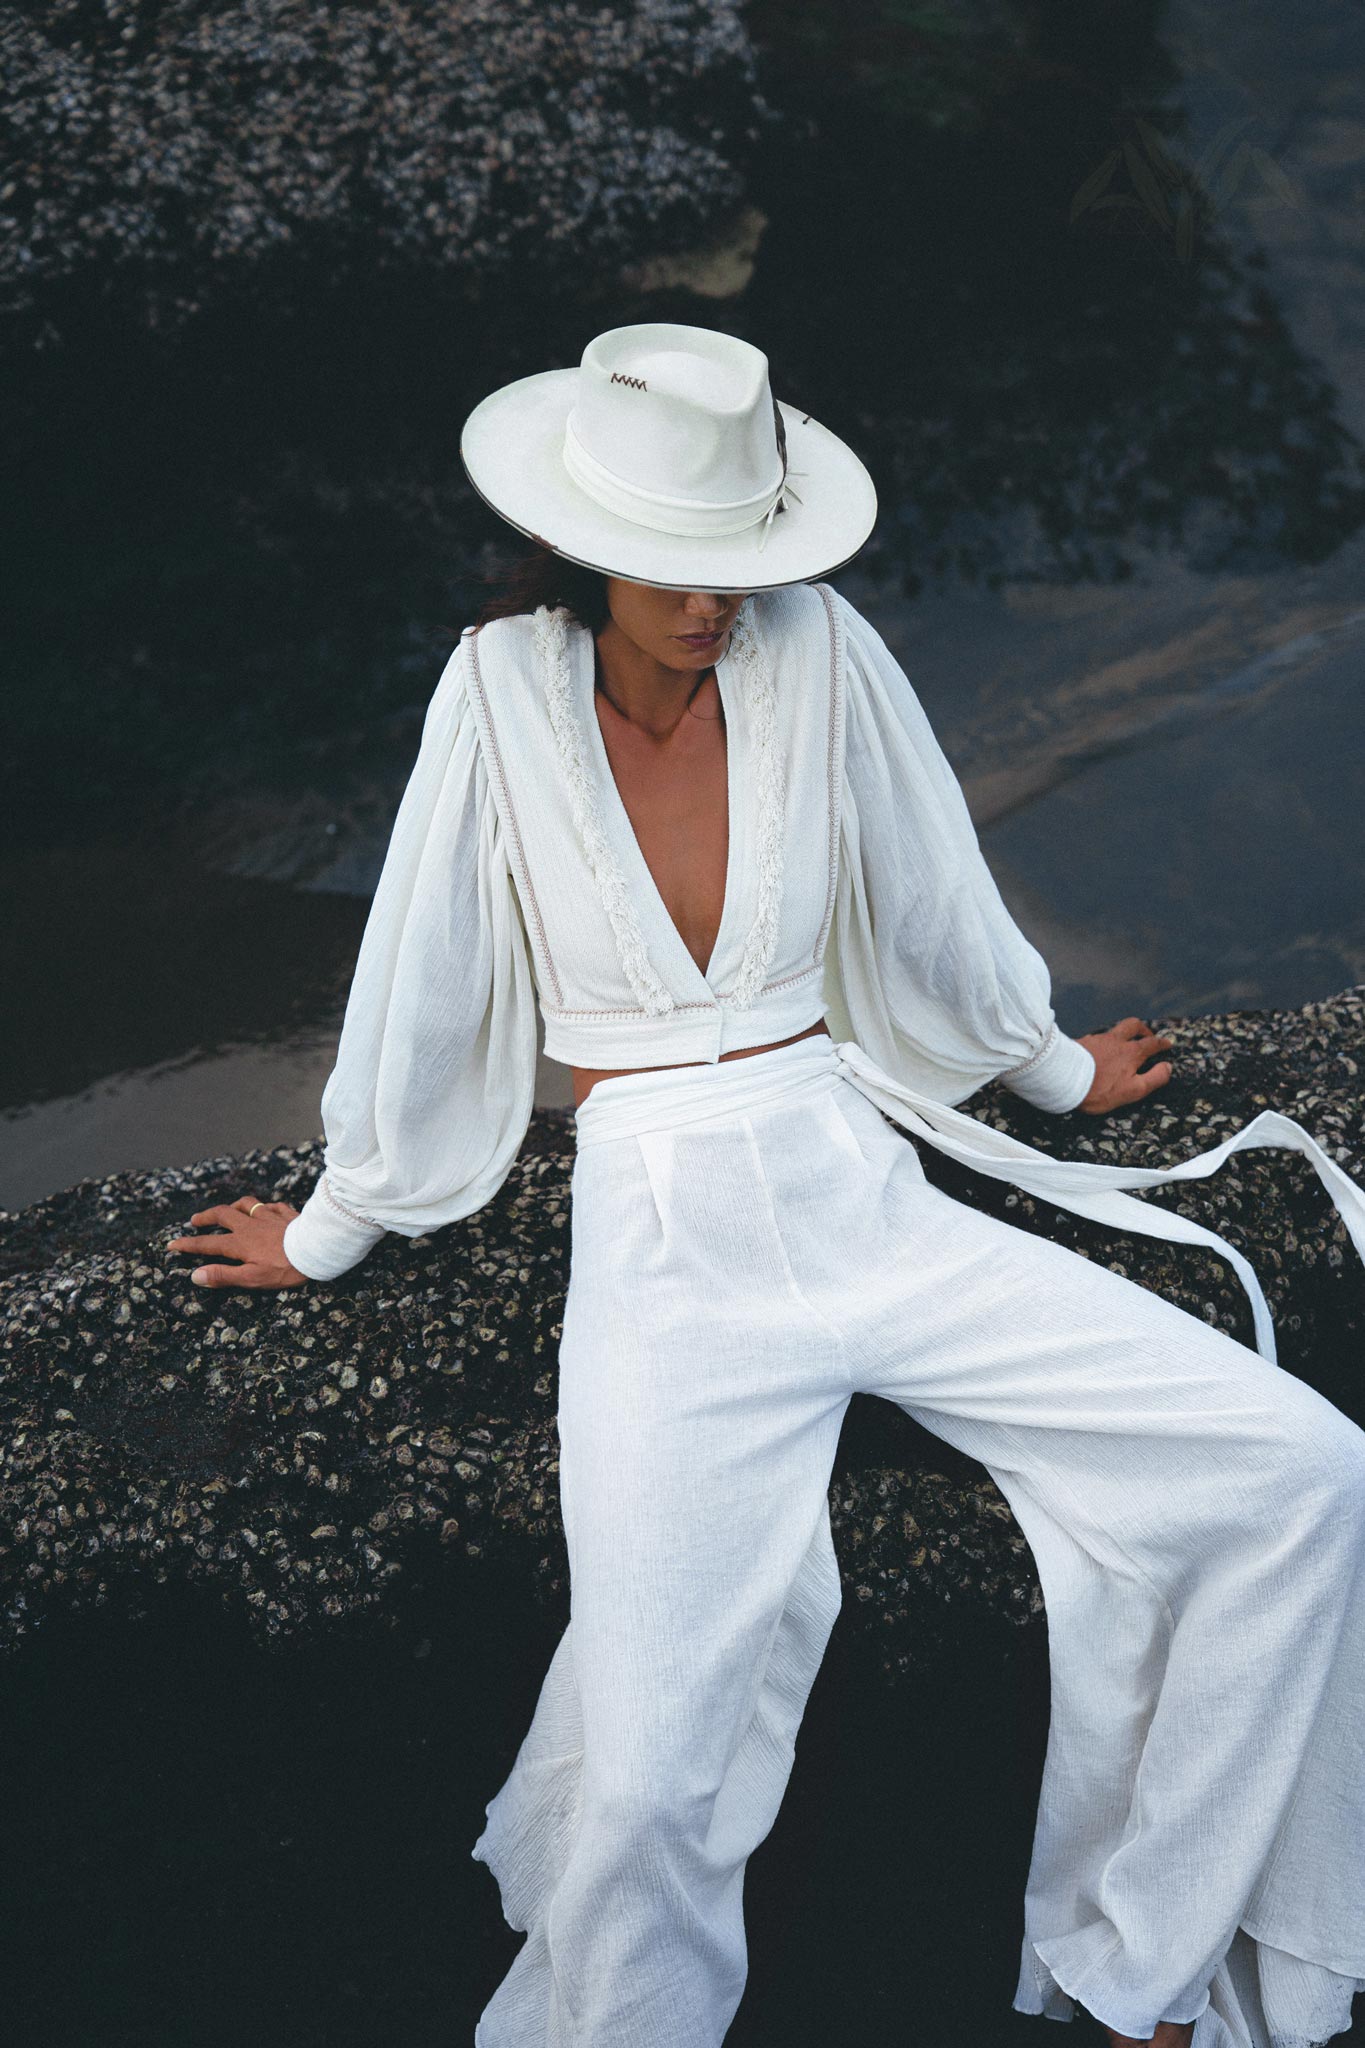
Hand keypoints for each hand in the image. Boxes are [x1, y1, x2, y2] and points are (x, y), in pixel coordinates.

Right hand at [166, 1196, 308, 1289]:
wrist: (316, 1248)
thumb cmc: (285, 1268)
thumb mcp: (252, 1278)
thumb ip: (223, 1276)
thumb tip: (196, 1275)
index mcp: (240, 1243)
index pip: (207, 1244)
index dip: (188, 1245)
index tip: (172, 1244)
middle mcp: (251, 1225)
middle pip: (223, 1215)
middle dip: (206, 1217)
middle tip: (195, 1220)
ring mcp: (269, 1216)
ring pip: (246, 1204)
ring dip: (233, 1206)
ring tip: (228, 1210)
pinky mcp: (287, 1213)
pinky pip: (272, 1205)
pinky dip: (264, 1207)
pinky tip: (266, 1210)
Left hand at [1074, 1015, 1172, 1114]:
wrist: (1062, 1078)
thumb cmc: (1099, 1088)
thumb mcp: (1133, 1090)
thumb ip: (1154, 1078)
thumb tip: (1168, 1067)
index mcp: (1131, 1052)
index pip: (1152, 1044)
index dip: (1162, 1043)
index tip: (1167, 1043)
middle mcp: (1115, 1040)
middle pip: (1133, 1026)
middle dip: (1143, 1029)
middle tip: (1147, 1036)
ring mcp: (1096, 1039)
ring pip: (1113, 1030)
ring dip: (1122, 1034)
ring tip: (1122, 1044)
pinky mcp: (1080, 1042)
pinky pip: (1096, 1038)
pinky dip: (1103, 1041)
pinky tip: (1099, 1050)